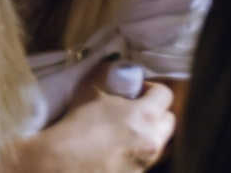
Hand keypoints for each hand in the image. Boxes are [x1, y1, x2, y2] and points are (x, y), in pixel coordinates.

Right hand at [37, 74, 176, 172]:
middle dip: (157, 113)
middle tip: (136, 110)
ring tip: (126, 131)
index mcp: (146, 116)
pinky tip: (116, 149)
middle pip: (169, 122)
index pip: (166, 94)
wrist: (61, 161)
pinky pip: (143, 160)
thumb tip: (116, 67)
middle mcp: (151, 142)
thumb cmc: (77, 123)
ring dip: (148, 134)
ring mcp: (144, 164)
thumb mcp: (91, 86)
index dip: (151, 88)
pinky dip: (136, 153)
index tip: (136, 90)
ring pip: (158, 144)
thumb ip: (108, 71)